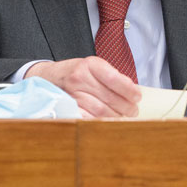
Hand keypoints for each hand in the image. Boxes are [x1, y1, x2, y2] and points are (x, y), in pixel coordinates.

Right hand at [26, 57, 140, 117]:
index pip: (114, 78)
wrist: (48, 76)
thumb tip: (132, 91)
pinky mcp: (67, 107)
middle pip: (108, 97)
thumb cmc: (76, 71)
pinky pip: (87, 118)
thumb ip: (111, 76)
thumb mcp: (93, 66)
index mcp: (90, 64)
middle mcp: (79, 78)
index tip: (138, 97)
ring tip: (124, 117)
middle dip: (125, 106)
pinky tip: (108, 122)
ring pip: (99, 110)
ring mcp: (71, 93)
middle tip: (134, 111)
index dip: (129, 90)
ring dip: (115, 116)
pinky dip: (100, 122)